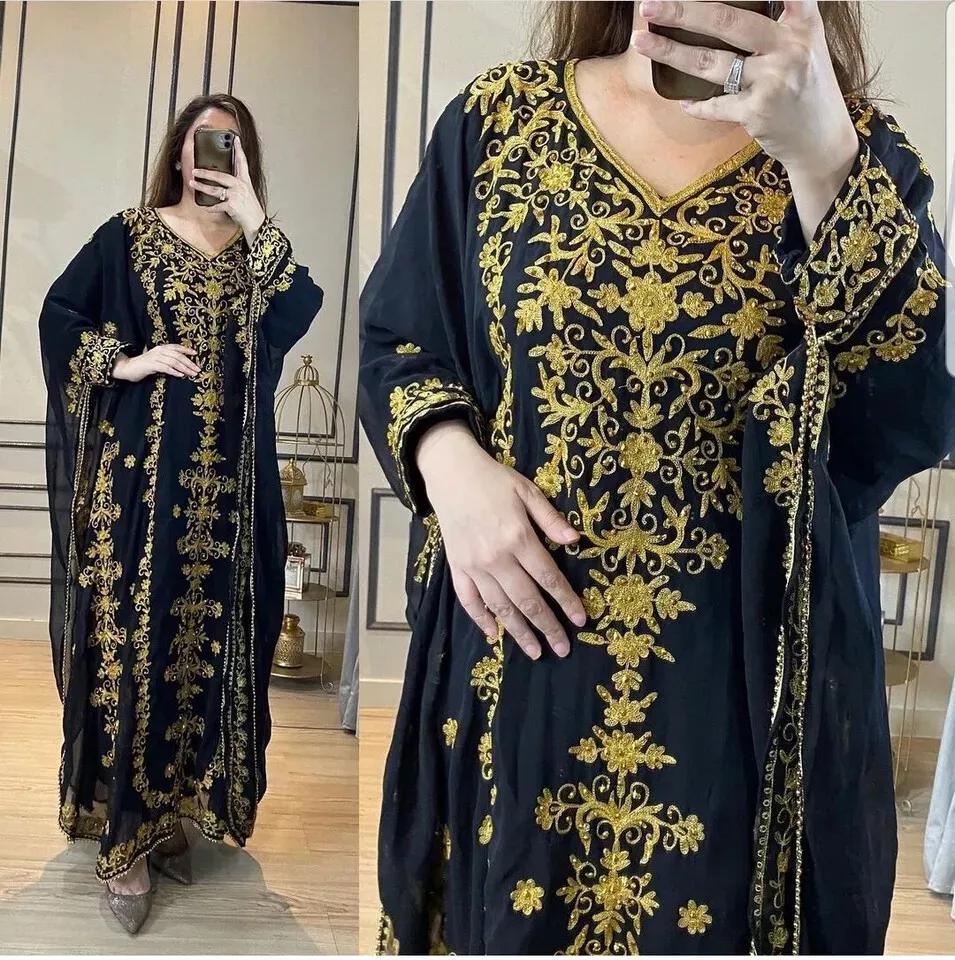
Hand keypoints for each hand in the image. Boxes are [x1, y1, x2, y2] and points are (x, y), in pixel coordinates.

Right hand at [111, 344, 200, 382]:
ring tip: (192, 374)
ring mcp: (155, 357)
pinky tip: (180, 375)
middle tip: (198, 369)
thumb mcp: (157, 360)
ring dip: (184, 368)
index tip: (196, 354)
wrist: (127, 368)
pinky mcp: (151, 365)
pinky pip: (165, 367)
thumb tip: (182, 366)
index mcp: (161, 348)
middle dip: (189, 363)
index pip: (176, 347)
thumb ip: (167, 360)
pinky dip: (174, 371)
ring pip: (173, 362)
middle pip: (178, 356)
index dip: (186, 350)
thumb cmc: (144, 366)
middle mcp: (159, 350)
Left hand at [190, 135, 265, 241]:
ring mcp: (236, 196)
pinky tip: (204, 207)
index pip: (242, 163)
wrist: (256, 222)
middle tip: (195, 170)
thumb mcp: (247, 193)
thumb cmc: (250, 208)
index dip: (239, 150)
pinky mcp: (232, 207)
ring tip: (193, 183)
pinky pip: (217, 206)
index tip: (235, 139)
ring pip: (215, 190)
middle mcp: (240, 187)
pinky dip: (210, 208)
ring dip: (202, 187)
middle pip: (221, 176)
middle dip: (206, 173)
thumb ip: (236, 185)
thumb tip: (222, 179)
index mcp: (245, 181)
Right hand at [416, 420, 586, 660]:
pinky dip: (480, 618)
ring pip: (500, 606)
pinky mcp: (456, 567)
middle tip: (563, 648)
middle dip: (547, 626)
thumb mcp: (527, 491)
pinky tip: (493, 634)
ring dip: (518, 632)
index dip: (566, 601)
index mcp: (518, 538)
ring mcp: (473, 565)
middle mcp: (496, 557)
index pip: (548, 578)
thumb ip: (551, 519)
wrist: (450, 472)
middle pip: (526, 600)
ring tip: (535, 651)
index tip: (581, 620)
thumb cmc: (493, 479)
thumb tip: (575, 542)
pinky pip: (468, 599)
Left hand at [632, 0, 859, 235]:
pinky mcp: (756, 113)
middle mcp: (788, 48)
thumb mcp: (809, 45)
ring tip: (642, 42)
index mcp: (802, 25)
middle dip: (683, 12)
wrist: (822, 142)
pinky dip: (696, 106)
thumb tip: (738, 7)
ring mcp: (771, 81)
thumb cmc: (809, 90)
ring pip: (711, 63)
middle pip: (727, 23)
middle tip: (649, 6)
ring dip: (671, 52)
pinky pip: (714, 106)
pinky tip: (684, 102)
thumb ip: (787, 18)